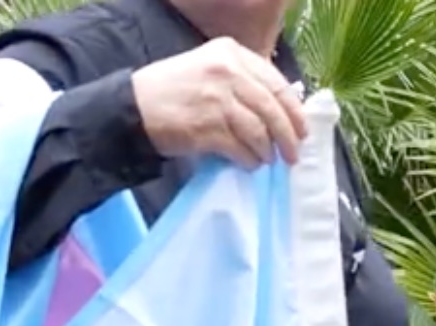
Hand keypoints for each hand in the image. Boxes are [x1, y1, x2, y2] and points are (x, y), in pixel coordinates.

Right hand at [131, 38, 307, 167]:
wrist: (134, 108)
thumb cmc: (173, 92)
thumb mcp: (209, 70)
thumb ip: (242, 82)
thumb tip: (280, 111)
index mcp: (231, 53)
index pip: (275, 82)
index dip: (293, 109)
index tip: (301, 128)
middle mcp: (227, 71)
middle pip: (272, 107)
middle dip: (288, 135)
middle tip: (293, 154)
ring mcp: (218, 99)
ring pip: (260, 130)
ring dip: (267, 150)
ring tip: (266, 160)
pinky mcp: (209, 126)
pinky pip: (242, 148)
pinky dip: (249, 159)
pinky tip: (248, 163)